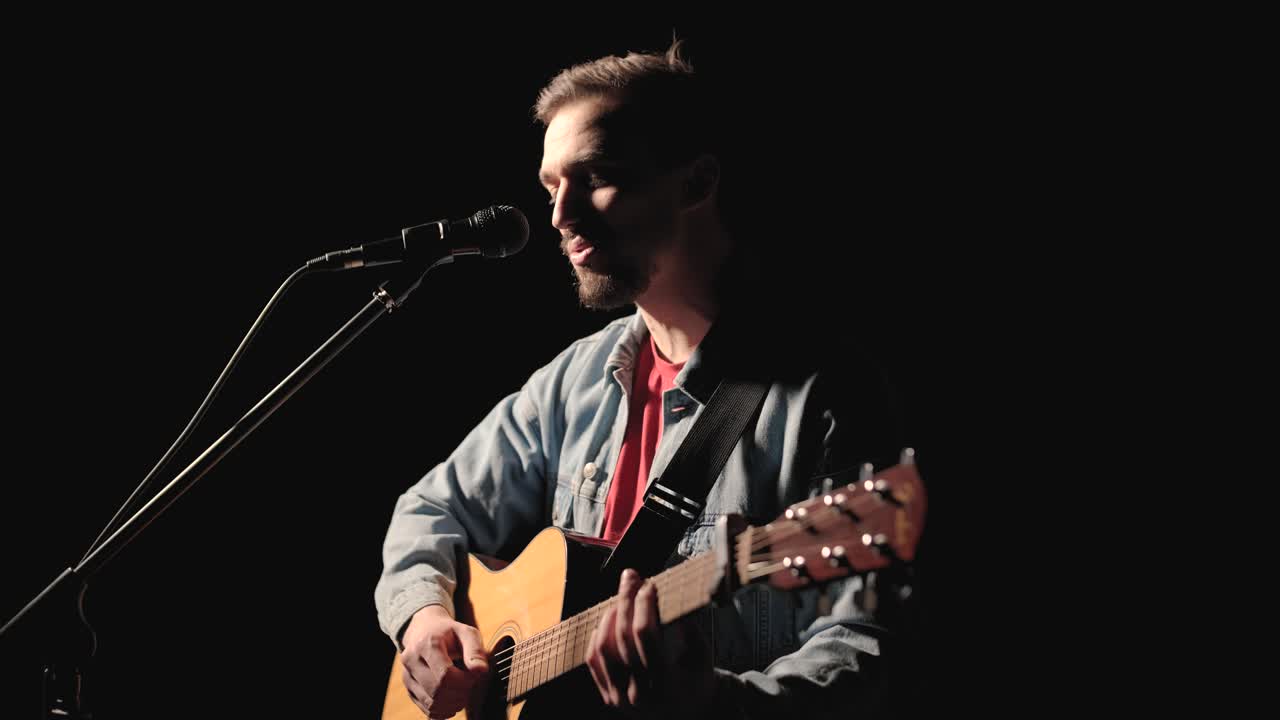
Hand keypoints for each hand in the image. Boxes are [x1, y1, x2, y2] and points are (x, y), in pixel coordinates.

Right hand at [400, 604, 489, 718]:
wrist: (425, 630)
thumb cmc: (449, 633)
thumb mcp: (466, 633)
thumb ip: (475, 650)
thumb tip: (480, 671)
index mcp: (426, 645)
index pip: (445, 676)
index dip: (464, 682)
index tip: (474, 676)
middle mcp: (411, 661)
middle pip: (437, 691)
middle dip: (460, 694)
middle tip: (470, 685)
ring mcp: (407, 676)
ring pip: (432, 704)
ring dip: (453, 704)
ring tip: (463, 692)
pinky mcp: (409, 689)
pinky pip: (427, 709)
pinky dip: (444, 710)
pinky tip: (454, 700)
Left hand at [585, 569, 716, 718]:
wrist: (690, 714)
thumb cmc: (698, 679)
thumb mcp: (702, 653)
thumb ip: (685, 625)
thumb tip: (662, 592)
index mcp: (667, 684)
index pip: (645, 634)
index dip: (644, 604)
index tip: (649, 584)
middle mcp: (641, 694)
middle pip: (622, 636)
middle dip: (626, 600)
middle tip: (631, 578)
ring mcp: (621, 699)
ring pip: (603, 647)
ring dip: (610, 616)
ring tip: (621, 598)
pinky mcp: (609, 697)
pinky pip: (594, 660)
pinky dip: (597, 635)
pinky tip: (608, 620)